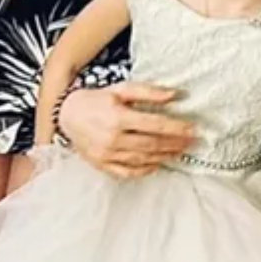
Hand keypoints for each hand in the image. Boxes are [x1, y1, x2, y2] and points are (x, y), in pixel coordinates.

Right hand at [58, 84, 194, 178]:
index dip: (177, 128)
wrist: (66, 115)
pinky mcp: (101, 165)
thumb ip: (149, 92)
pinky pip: (126, 172)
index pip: (155, 125)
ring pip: (142, 160)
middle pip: (151, 144)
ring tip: (180, 153)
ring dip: (164, 157)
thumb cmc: (97, 100)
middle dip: (175, 144)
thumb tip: (175, 94)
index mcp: (118, 118)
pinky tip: (157, 165)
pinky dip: (144, 171)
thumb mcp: (122, 89)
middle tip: (193, 143)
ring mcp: (106, 155)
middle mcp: (112, 139)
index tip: (193, 129)